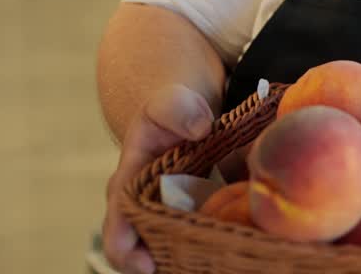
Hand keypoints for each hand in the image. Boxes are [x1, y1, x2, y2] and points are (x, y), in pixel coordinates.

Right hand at [103, 85, 214, 273]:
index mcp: (128, 184)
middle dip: (165, 262)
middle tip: (194, 266)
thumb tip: (200, 129)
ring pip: (177, 251)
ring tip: (220, 260)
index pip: (118, 224)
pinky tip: (242, 244)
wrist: (189, 116)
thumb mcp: (170, 103)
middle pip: (144, 250)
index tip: (146, 266)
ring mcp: (171, 218)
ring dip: (195, 259)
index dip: (125, 250)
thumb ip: (178, 110)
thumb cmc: (171, 113)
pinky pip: (207, 241)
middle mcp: (145, 210)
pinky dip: (222, 247)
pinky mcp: (199, 219)